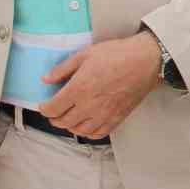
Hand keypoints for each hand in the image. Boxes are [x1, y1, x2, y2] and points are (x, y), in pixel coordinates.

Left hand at [37, 32, 161, 136]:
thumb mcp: (85, 54)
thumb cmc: (118, 54)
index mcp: (79, 88)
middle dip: (54, 118)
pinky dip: (88, 132)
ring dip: (69, 126)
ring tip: (68, 118)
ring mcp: (104, 114)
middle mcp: (89, 105)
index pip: (53, 108)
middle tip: (53, 112)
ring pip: (79, 130)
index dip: (44, 108)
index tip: (44, 105)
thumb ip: (63, 69)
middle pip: (63, 122)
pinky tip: (86, 125)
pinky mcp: (117, 118)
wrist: (145, 61)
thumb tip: (46, 79)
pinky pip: (98, 134)